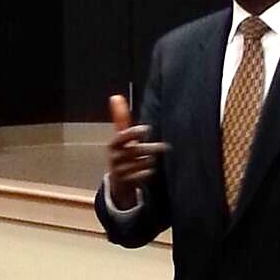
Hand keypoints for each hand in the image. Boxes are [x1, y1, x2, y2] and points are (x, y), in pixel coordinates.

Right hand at [106, 95, 167, 209]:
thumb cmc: (123, 153)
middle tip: (165, 146)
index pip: (123, 136)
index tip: (147, 129)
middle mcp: (115, 157)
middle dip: (151, 148)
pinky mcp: (127, 182)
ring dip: (151, 161)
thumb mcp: (120, 137)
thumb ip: (120, 118)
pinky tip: (153, 170)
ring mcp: (120, 171)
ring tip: (157, 159)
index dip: (134, 132)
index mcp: (113, 144)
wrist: (118, 181)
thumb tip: (115, 96)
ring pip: (142, 163)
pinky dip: (149, 172)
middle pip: (136, 151)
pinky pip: (143, 175)